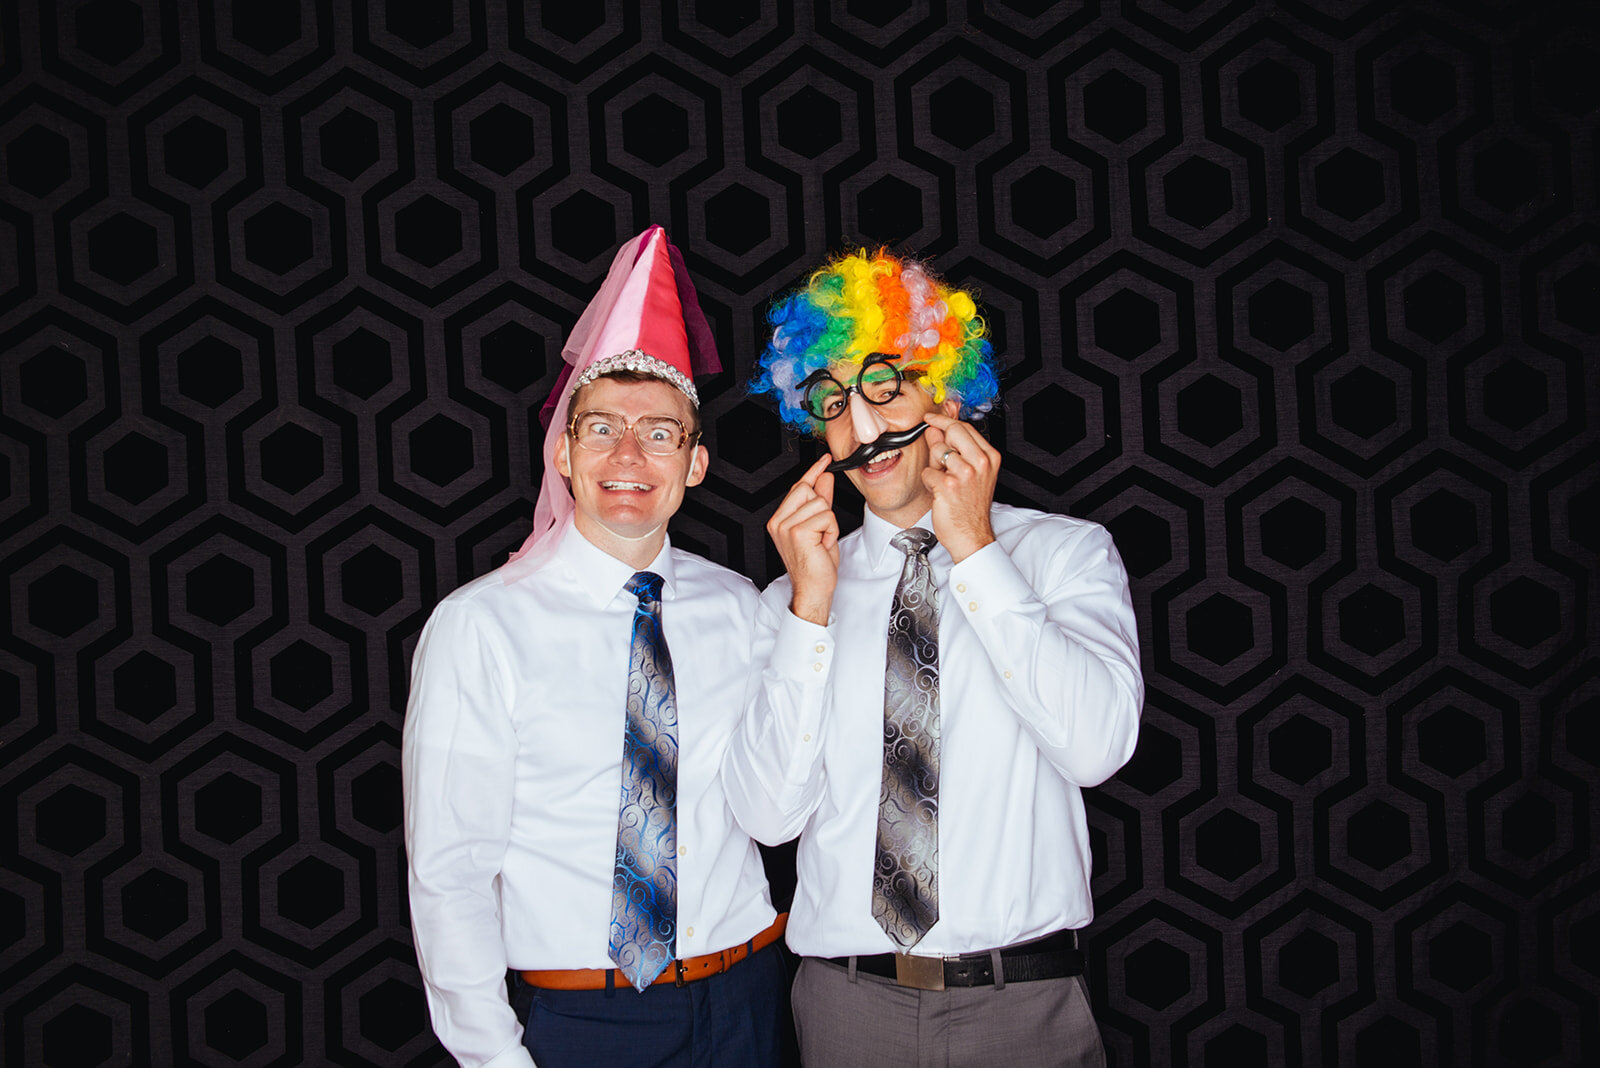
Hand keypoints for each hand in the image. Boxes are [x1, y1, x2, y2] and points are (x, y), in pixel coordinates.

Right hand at [767, 454, 839, 624]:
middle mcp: (779, 521)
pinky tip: (822, 544)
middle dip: (822, 508)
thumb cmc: (816, 564)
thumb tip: (825, 478)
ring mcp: (786, 526)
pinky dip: (831, 530)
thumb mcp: (821, 527)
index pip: (799, 486)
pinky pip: (826, 516)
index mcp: (780, 519)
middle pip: (809, 490)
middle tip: (820, 532)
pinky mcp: (798, 532)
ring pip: (820, 504)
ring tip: (821, 541)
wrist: (813, 590)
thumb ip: (821, 500)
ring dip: (829, 523)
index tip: (825, 459)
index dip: (814, 471)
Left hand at [921, 413, 997, 562]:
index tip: (931, 419)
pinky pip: (928, 472)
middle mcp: (980, 463)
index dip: (944, 421)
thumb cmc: (971, 508)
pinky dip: (929, 481)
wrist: (972, 536)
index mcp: (989, 457)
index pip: (964, 427)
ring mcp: (965, 473)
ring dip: (934, 465)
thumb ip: (956, 449)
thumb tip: (936, 428)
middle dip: (938, 439)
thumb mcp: (972, 473)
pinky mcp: (948, 485)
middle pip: (952, 431)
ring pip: (937, 451)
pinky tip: (939, 491)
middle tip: (937, 454)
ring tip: (943, 480)